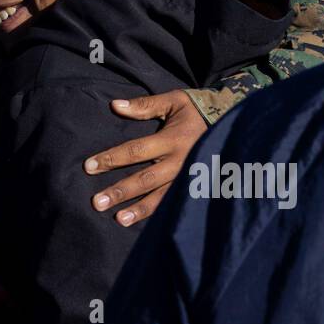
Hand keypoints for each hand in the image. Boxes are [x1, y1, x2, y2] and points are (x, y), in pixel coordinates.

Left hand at [84, 90, 206, 226]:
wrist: (233, 124)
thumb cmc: (197, 110)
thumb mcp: (174, 101)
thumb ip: (145, 105)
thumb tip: (115, 106)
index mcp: (173, 139)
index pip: (136, 150)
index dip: (112, 159)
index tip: (89, 167)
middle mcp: (180, 162)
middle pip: (145, 179)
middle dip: (120, 191)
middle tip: (97, 202)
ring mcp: (189, 178)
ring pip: (161, 198)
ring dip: (138, 210)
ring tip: (118, 219)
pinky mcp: (195, 188)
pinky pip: (175, 204)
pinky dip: (158, 214)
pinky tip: (142, 222)